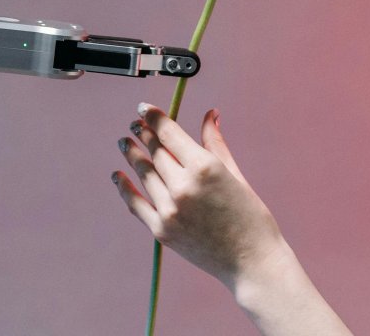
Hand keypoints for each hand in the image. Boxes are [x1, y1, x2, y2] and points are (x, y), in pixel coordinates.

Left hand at [111, 103, 287, 288]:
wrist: (252, 261)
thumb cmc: (251, 217)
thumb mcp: (235, 174)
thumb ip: (215, 143)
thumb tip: (210, 115)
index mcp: (204, 167)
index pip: (168, 133)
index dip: (153, 117)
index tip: (144, 108)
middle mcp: (183, 186)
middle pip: (154, 152)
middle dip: (143, 135)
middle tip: (135, 125)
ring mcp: (169, 210)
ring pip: (143, 174)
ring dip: (132, 156)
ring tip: (125, 143)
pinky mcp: (162, 230)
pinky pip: (135, 204)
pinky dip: (124, 188)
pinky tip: (117, 175)